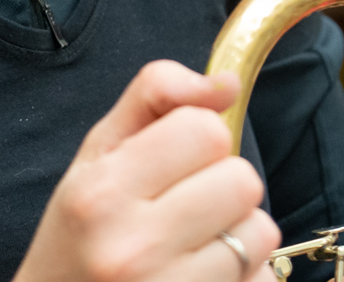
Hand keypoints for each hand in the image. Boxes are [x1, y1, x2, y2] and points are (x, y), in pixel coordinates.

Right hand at [15, 59, 280, 281]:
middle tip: (185, 208)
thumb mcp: (97, 154)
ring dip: (238, 235)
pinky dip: (243, 276)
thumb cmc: (80, 232)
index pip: (206, 131)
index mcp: (103, 191)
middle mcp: (132, 246)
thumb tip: (227, 82)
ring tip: (191, 248)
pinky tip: (199, 277)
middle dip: (223, 188)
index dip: (201, 140)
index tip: (176, 163)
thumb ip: (156, 96)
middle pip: (242, 181)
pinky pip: (262, 280)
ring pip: (260, 233)